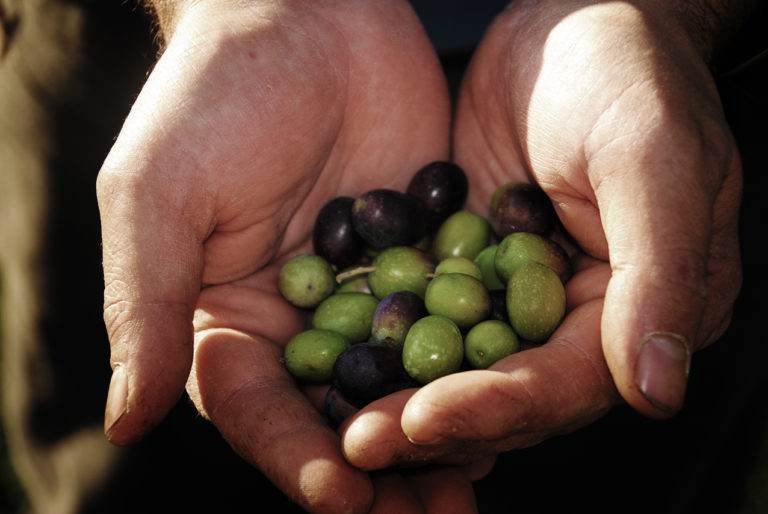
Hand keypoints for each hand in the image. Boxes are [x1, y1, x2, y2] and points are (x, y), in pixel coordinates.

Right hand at [96, 1, 485, 510]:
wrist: (307, 12)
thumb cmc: (215, 96)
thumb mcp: (159, 194)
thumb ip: (144, 306)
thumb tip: (123, 422)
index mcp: (226, 319)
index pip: (255, 409)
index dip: (293, 456)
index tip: (340, 492)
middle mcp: (297, 322)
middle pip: (331, 417)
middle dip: (374, 471)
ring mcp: (365, 297)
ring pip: (397, 386)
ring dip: (431, 438)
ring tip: (468, 488)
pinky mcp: (422, 263)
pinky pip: (449, 327)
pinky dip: (473, 369)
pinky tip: (506, 404)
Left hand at [342, 0, 741, 469]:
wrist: (569, 20)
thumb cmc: (628, 75)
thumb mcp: (652, 160)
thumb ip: (659, 272)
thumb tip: (657, 393)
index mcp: (641, 308)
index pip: (568, 383)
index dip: (498, 408)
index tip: (423, 420)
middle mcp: (582, 318)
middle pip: (508, 392)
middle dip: (435, 420)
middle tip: (360, 443)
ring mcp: (522, 296)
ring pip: (461, 367)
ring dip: (402, 398)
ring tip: (340, 427)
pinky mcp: (473, 268)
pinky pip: (429, 318)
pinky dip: (389, 347)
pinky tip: (338, 369)